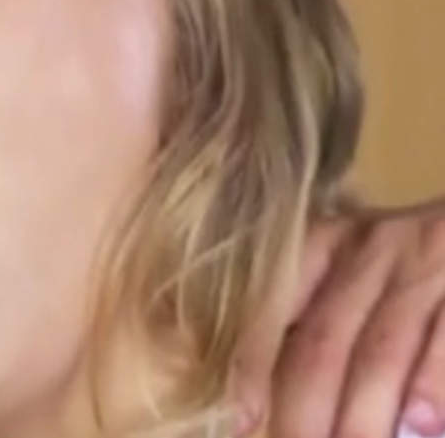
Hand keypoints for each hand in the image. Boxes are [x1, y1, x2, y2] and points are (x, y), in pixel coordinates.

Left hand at [231, 198, 444, 437]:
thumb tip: (276, 395)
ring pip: (379, 354)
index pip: (273, 308)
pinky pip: (444, 343)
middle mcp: (368, 249)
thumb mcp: (363, 271)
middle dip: (305, 411)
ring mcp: (425, 264)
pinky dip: (429, 388)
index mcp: (326, 243)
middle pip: (322, 343)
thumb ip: (325, 322)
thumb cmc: (413, 264)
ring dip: (361, 418)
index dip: (252, 366)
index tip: (240, 418)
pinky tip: (422, 426)